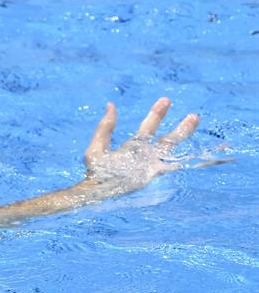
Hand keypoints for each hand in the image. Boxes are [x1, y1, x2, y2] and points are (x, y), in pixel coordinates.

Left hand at [83, 97, 205, 194]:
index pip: (149, 127)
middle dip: (180, 128)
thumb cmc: (96, 172)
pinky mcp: (152, 176)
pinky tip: (193, 155)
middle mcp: (145, 154)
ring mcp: (151, 165)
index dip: (157, 114)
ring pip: (172, 150)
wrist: (99, 191)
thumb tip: (110, 105)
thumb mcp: (97, 147)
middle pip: (167, 139)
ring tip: (195, 123)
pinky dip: (181, 161)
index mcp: (134, 146)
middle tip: (193, 115)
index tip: (166, 100)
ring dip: (183, 137)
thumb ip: (104, 128)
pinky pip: (170, 168)